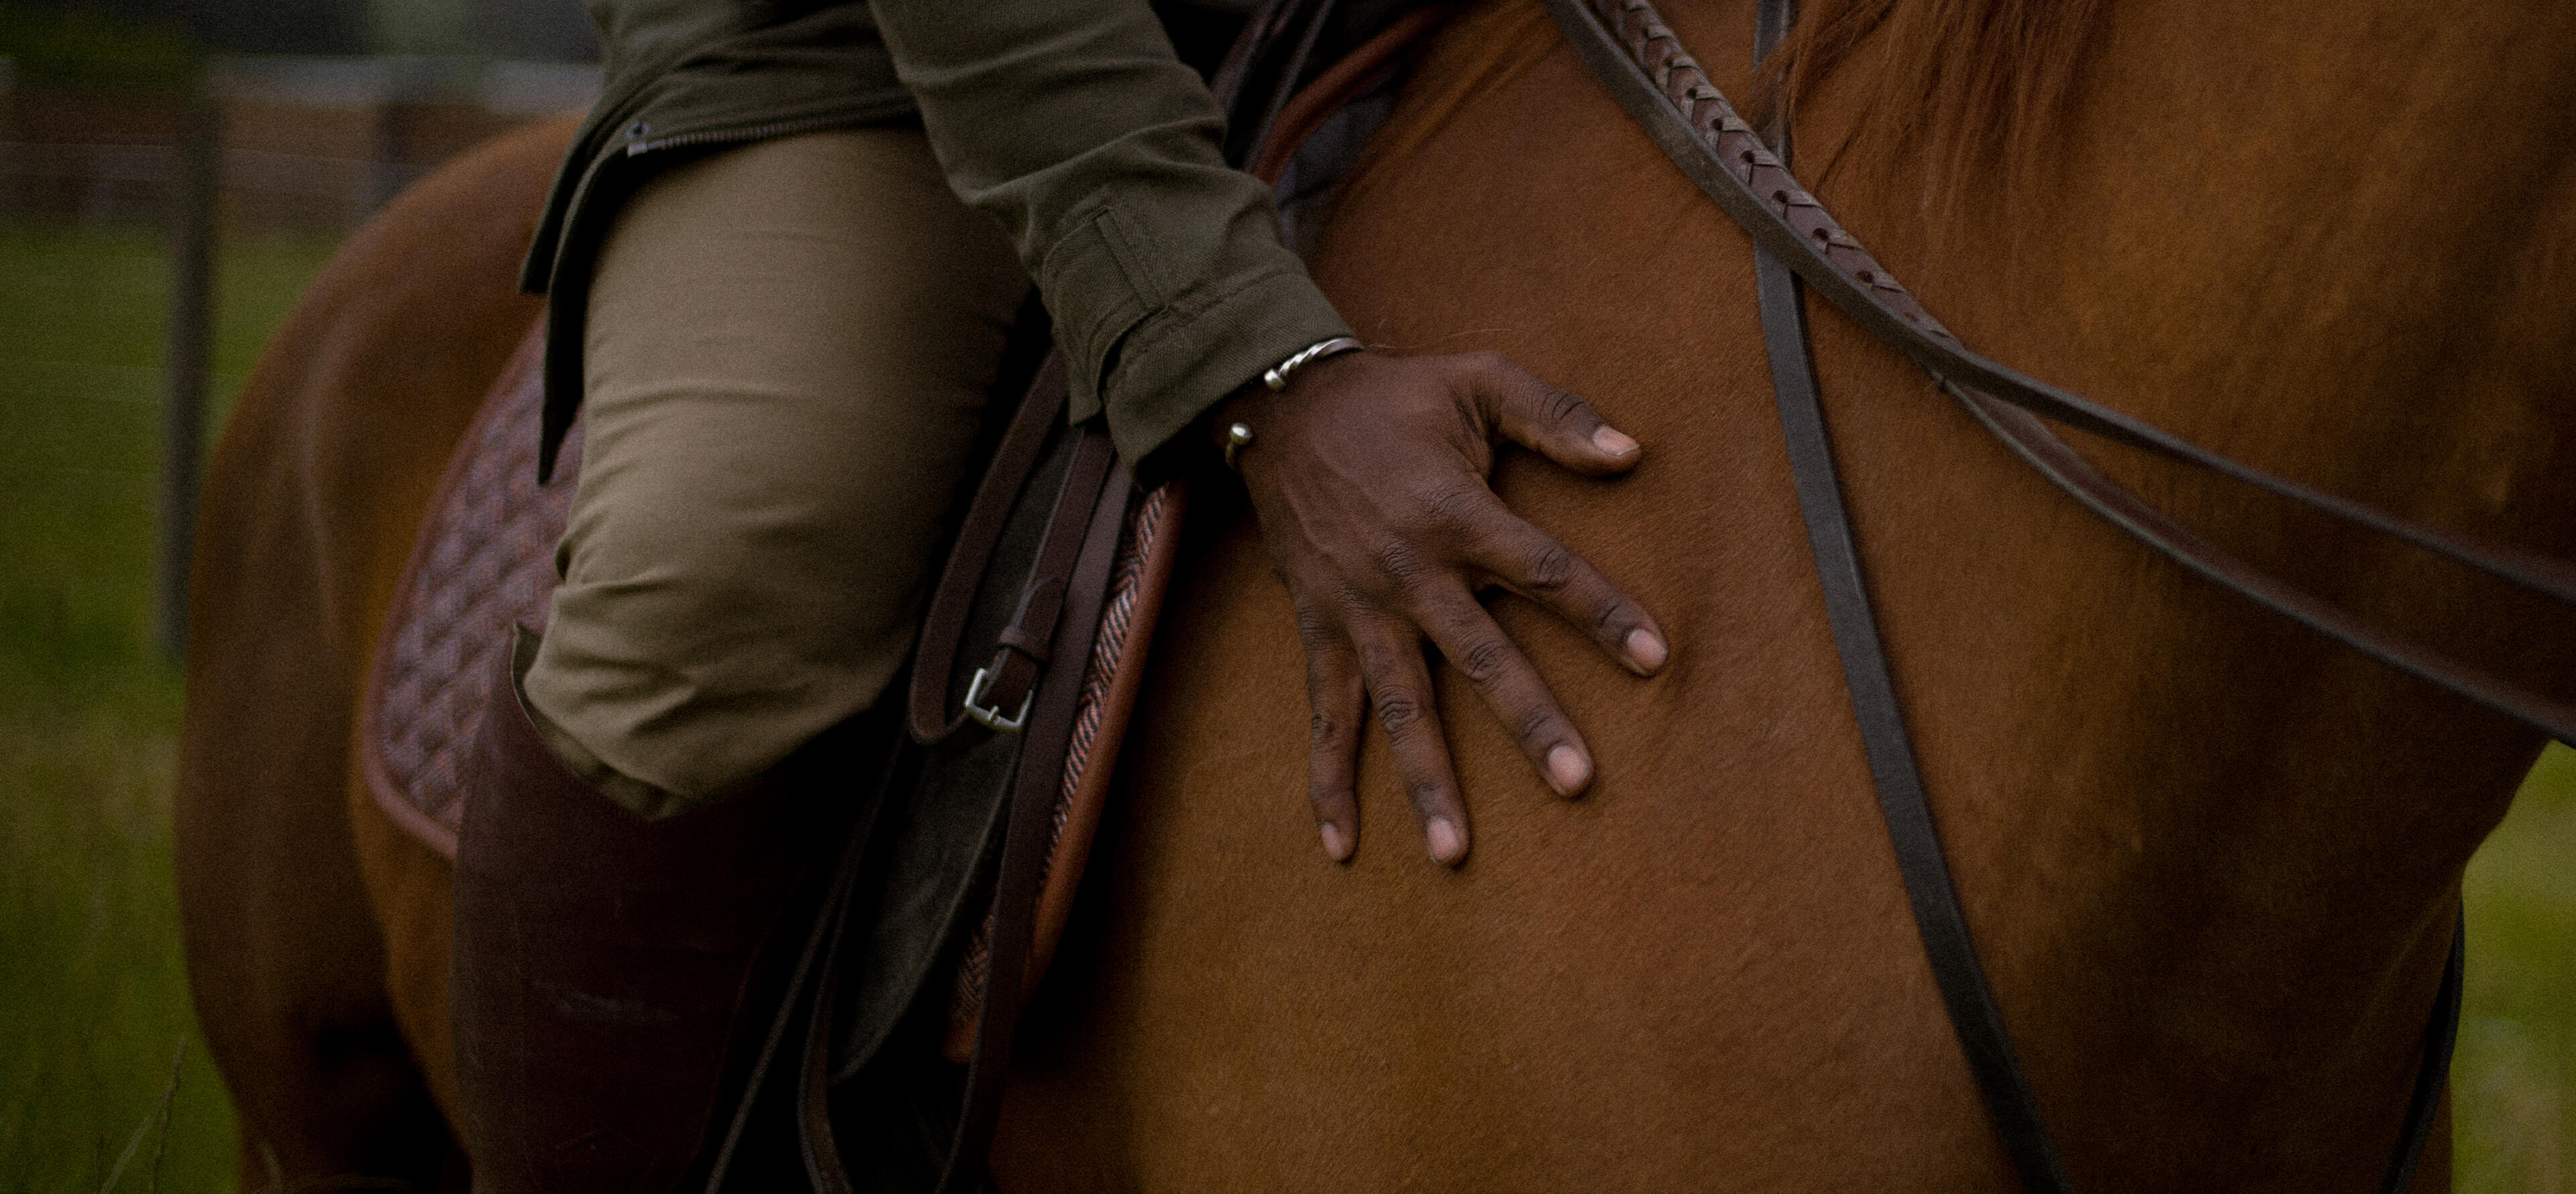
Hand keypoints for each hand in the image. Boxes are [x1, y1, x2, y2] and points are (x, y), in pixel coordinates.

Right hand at [1218, 349, 1667, 866]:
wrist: (1279, 404)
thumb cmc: (1394, 395)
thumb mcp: (1477, 377)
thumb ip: (1556, 414)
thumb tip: (1633, 453)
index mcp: (1455, 514)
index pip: (1543, 571)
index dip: (1601, 613)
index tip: (1654, 657)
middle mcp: (1409, 573)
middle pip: (1481, 658)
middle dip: (1529, 721)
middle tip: (1576, 781)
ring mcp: (1359, 610)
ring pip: (1401, 708)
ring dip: (1427, 780)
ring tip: (1456, 852)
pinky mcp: (1319, 628)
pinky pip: (1324, 715)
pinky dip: (1327, 780)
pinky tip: (1342, 844)